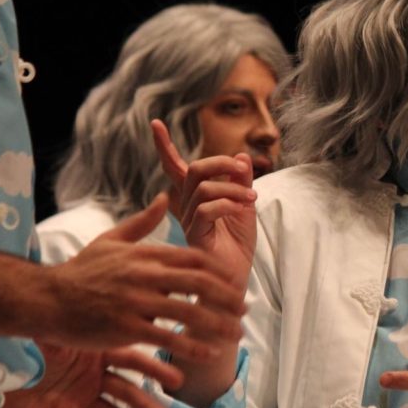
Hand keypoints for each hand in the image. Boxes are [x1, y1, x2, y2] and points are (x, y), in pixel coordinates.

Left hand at [2, 341, 182, 407]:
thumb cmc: (26, 343)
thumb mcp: (51, 333)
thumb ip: (75, 331)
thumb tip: (98, 319)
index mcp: (97, 352)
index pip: (131, 360)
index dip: (153, 370)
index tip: (176, 380)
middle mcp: (95, 374)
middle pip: (127, 393)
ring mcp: (81, 396)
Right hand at [40, 192, 245, 360]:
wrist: (46, 299)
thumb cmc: (80, 270)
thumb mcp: (111, 240)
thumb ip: (143, 222)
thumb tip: (166, 198)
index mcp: (146, 255)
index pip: (195, 258)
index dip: (221, 271)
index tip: (236, 282)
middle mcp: (145, 275)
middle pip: (200, 283)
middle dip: (228, 297)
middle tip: (246, 309)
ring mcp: (136, 302)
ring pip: (189, 312)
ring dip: (219, 324)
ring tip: (236, 334)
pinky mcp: (126, 328)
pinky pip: (167, 338)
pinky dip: (192, 346)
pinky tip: (209, 353)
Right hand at [151, 119, 257, 293]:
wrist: (233, 283)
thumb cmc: (236, 249)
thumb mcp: (244, 209)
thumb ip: (241, 183)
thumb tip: (241, 156)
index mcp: (196, 199)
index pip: (176, 168)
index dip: (165, 147)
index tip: (155, 123)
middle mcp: (187, 208)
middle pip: (193, 170)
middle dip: (219, 162)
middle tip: (243, 171)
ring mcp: (189, 222)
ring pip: (203, 187)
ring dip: (233, 188)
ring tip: (252, 200)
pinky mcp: (195, 237)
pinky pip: (206, 209)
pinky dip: (228, 203)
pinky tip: (241, 212)